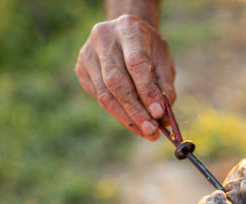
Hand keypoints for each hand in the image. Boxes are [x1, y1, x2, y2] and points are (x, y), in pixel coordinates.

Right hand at [75, 14, 175, 139]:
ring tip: (146, 132)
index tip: (159, 113)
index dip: (147, 90)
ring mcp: (87, 54)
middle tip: (151, 130)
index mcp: (128, 29)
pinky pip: (99, 97)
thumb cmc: (148, 48)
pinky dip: (118, 113)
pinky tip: (133, 122)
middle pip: (116, 82)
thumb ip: (165, 86)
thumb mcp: (163, 60)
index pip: (136, 63)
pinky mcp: (81, 70)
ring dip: (126, 118)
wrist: (124, 32)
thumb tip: (163, 118)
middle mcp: (103, 38)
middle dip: (135, 110)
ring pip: (105, 94)